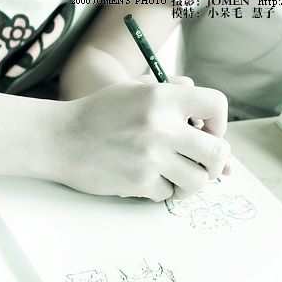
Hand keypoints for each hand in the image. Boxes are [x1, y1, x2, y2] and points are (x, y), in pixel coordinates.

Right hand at [53, 79, 229, 200]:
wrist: (61, 137)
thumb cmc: (103, 111)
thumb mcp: (138, 88)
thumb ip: (175, 92)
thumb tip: (209, 122)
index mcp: (164, 97)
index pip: (217, 105)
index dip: (219, 121)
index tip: (207, 131)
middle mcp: (162, 126)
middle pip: (217, 152)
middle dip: (215, 161)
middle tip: (202, 161)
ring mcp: (151, 157)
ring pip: (199, 180)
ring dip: (192, 180)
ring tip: (178, 173)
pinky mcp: (138, 182)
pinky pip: (168, 193)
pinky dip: (163, 189)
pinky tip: (149, 178)